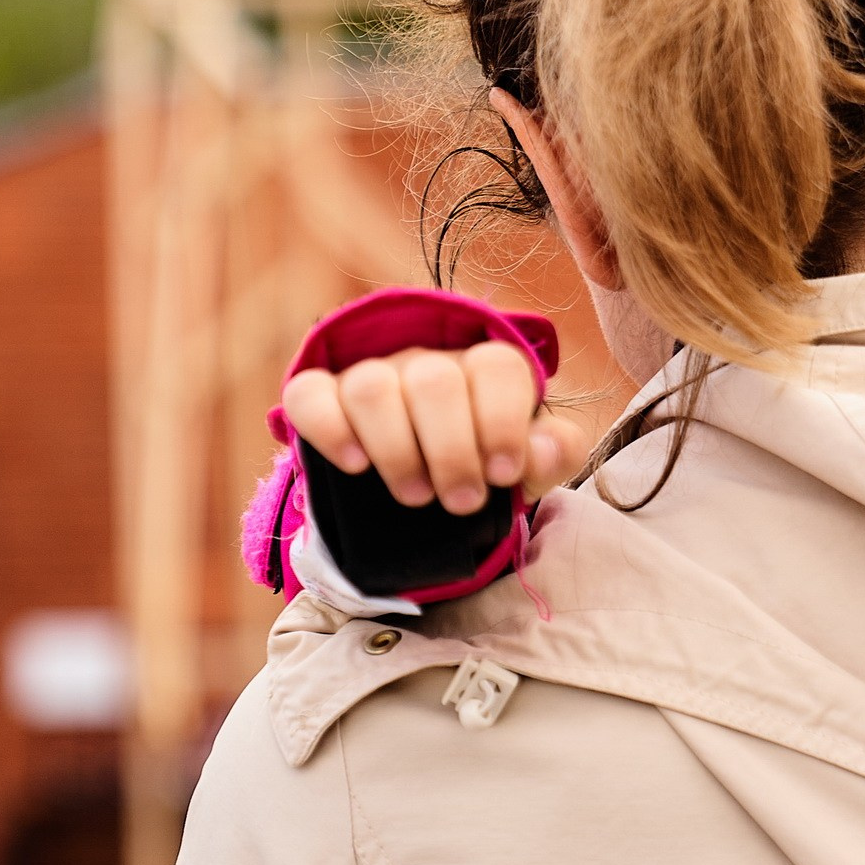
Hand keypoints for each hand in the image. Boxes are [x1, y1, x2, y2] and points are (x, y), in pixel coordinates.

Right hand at [283, 344, 587, 514]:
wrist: (424, 486)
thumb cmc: (483, 466)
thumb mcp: (529, 465)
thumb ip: (553, 453)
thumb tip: (543, 450)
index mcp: (484, 370)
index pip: (497, 366)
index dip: (502, 421)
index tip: (503, 475)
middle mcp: (427, 363)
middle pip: (434, 381)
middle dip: (451, 450)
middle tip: (461, 501)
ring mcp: (371, 375)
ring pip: (372, 387)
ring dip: (396, 449)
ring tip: (415, 497)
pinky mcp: (322, 397)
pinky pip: (311, 395)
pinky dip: (331, 430)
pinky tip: (356, 466)